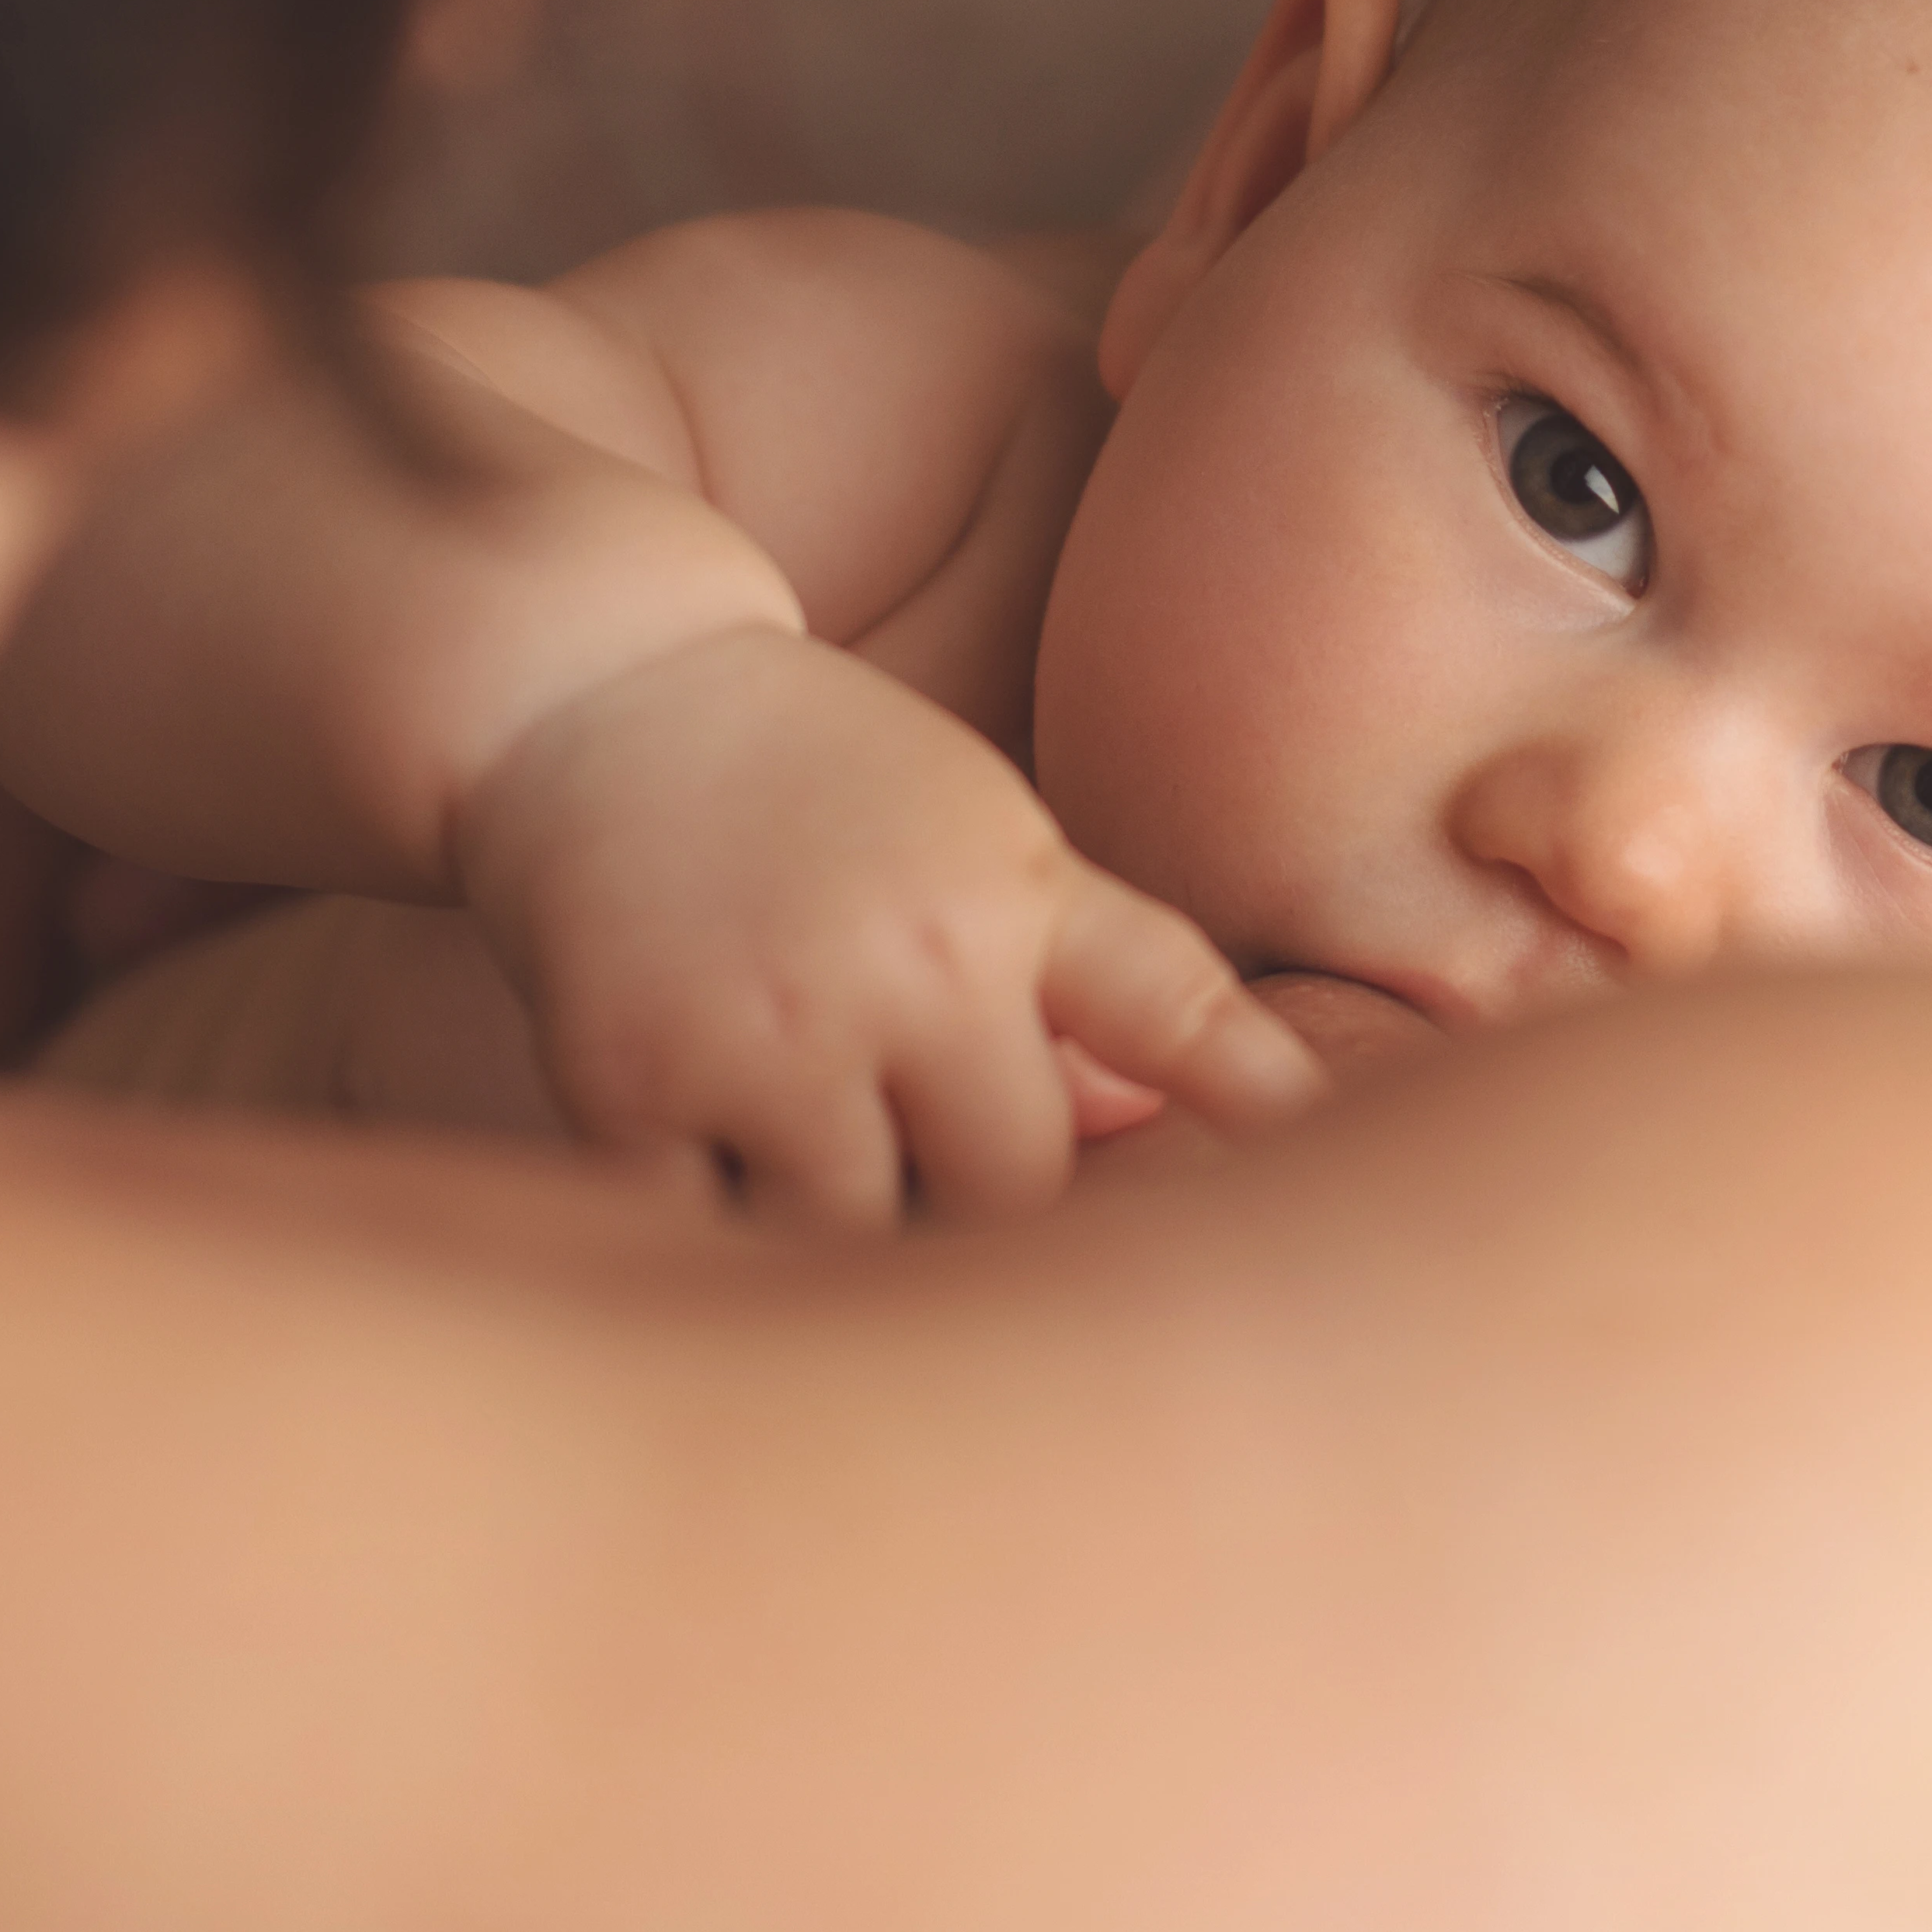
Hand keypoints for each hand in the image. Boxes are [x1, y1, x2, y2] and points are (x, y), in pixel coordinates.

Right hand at [451, 627, 1322, 1228]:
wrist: (589, 690)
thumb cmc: (809, 778)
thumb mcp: (977, 832)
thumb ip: (1077, 979)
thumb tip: (1157, 1138)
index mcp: (1008, 896)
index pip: (1171, 1012)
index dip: (1265, 1098)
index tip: (1342, 1170)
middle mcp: (905, 969)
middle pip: (1009, 1193)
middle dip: (981, 1199)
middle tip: (924, 1168)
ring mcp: (765, 1037)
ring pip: (857, 1241)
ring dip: (847, 1229)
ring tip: (804, 1155)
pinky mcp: (628, 1087)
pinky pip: (704, 1239)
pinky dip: (711, 1228)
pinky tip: (699, 1155)